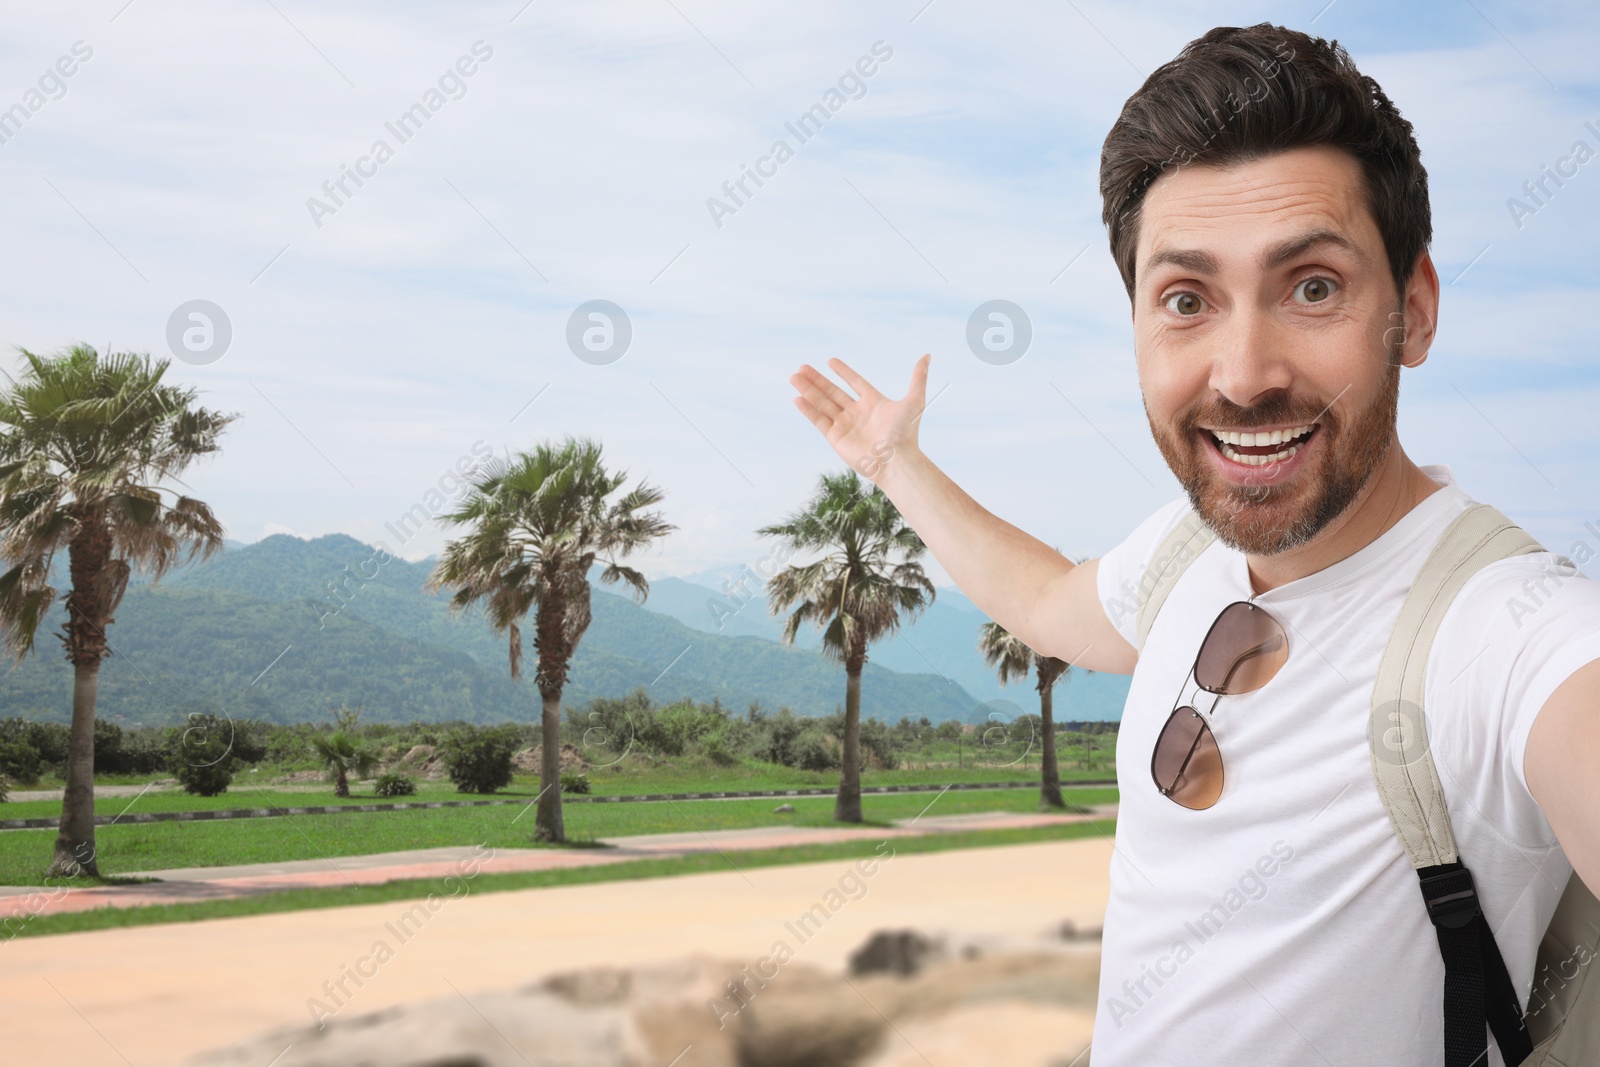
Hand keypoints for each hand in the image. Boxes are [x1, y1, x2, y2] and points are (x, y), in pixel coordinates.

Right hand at [788, 354, 930, 483]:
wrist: (895, 460)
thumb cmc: (906, 434)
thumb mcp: (914, 401)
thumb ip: (918, 377)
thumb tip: (928, 355)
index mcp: (873, 403)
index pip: (855, 383)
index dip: (844, 372)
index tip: (831, 361)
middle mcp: (857, 413)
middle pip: (833, 392)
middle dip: (817, 380)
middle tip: (802, 367)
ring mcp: (845, 425)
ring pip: (822, 403)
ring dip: (808, 390)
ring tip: (794, 376)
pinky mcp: (836, 438)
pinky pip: (819, 420)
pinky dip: (808, 409)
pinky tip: (797, 397)